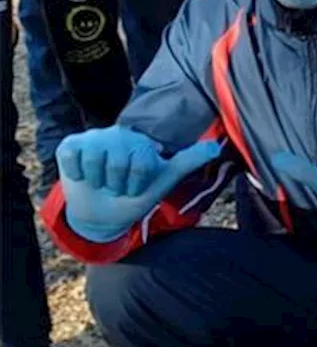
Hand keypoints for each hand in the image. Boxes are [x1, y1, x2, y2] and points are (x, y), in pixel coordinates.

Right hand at [57, 128, 220, 242]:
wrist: (104, 213)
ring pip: (96, 160)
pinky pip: (73, 158)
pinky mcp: (70, 145)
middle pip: (119, 161)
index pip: (143, 161)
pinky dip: (79, 175)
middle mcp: (117, 133)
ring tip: (103, 182)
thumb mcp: (164, 179)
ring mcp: (92, 137)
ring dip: (100, 182)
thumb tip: (215, 146)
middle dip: (119, 184)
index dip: (138, 182)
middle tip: (118, 186)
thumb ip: (188, 161)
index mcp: (141, 140)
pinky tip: (84, 176)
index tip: (136, 185)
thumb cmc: (136, 193)